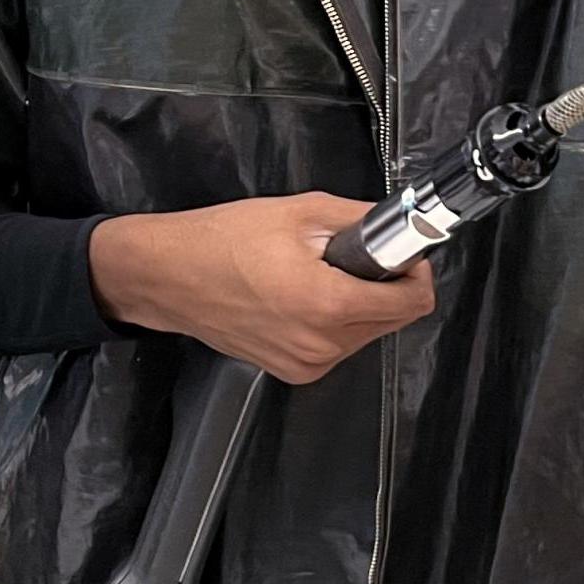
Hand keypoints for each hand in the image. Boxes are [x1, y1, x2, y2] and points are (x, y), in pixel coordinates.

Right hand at [89, 195, 435, 385]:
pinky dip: (334, 321)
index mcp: (328, 305)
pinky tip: (301, 296)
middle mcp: (322, 344)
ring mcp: (307, 363)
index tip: (402, 255)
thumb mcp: (301, 212)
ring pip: (368, 333)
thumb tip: (399, 226)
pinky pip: (339, 345)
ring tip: (316, 275)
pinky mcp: (294, 371)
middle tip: (349, 257)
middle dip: (385, 286)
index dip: (415, 273)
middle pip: (394, 318)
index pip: (414, 302)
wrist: (167, 276)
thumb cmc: (221, 241)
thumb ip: (362, 220)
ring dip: (359, 303)